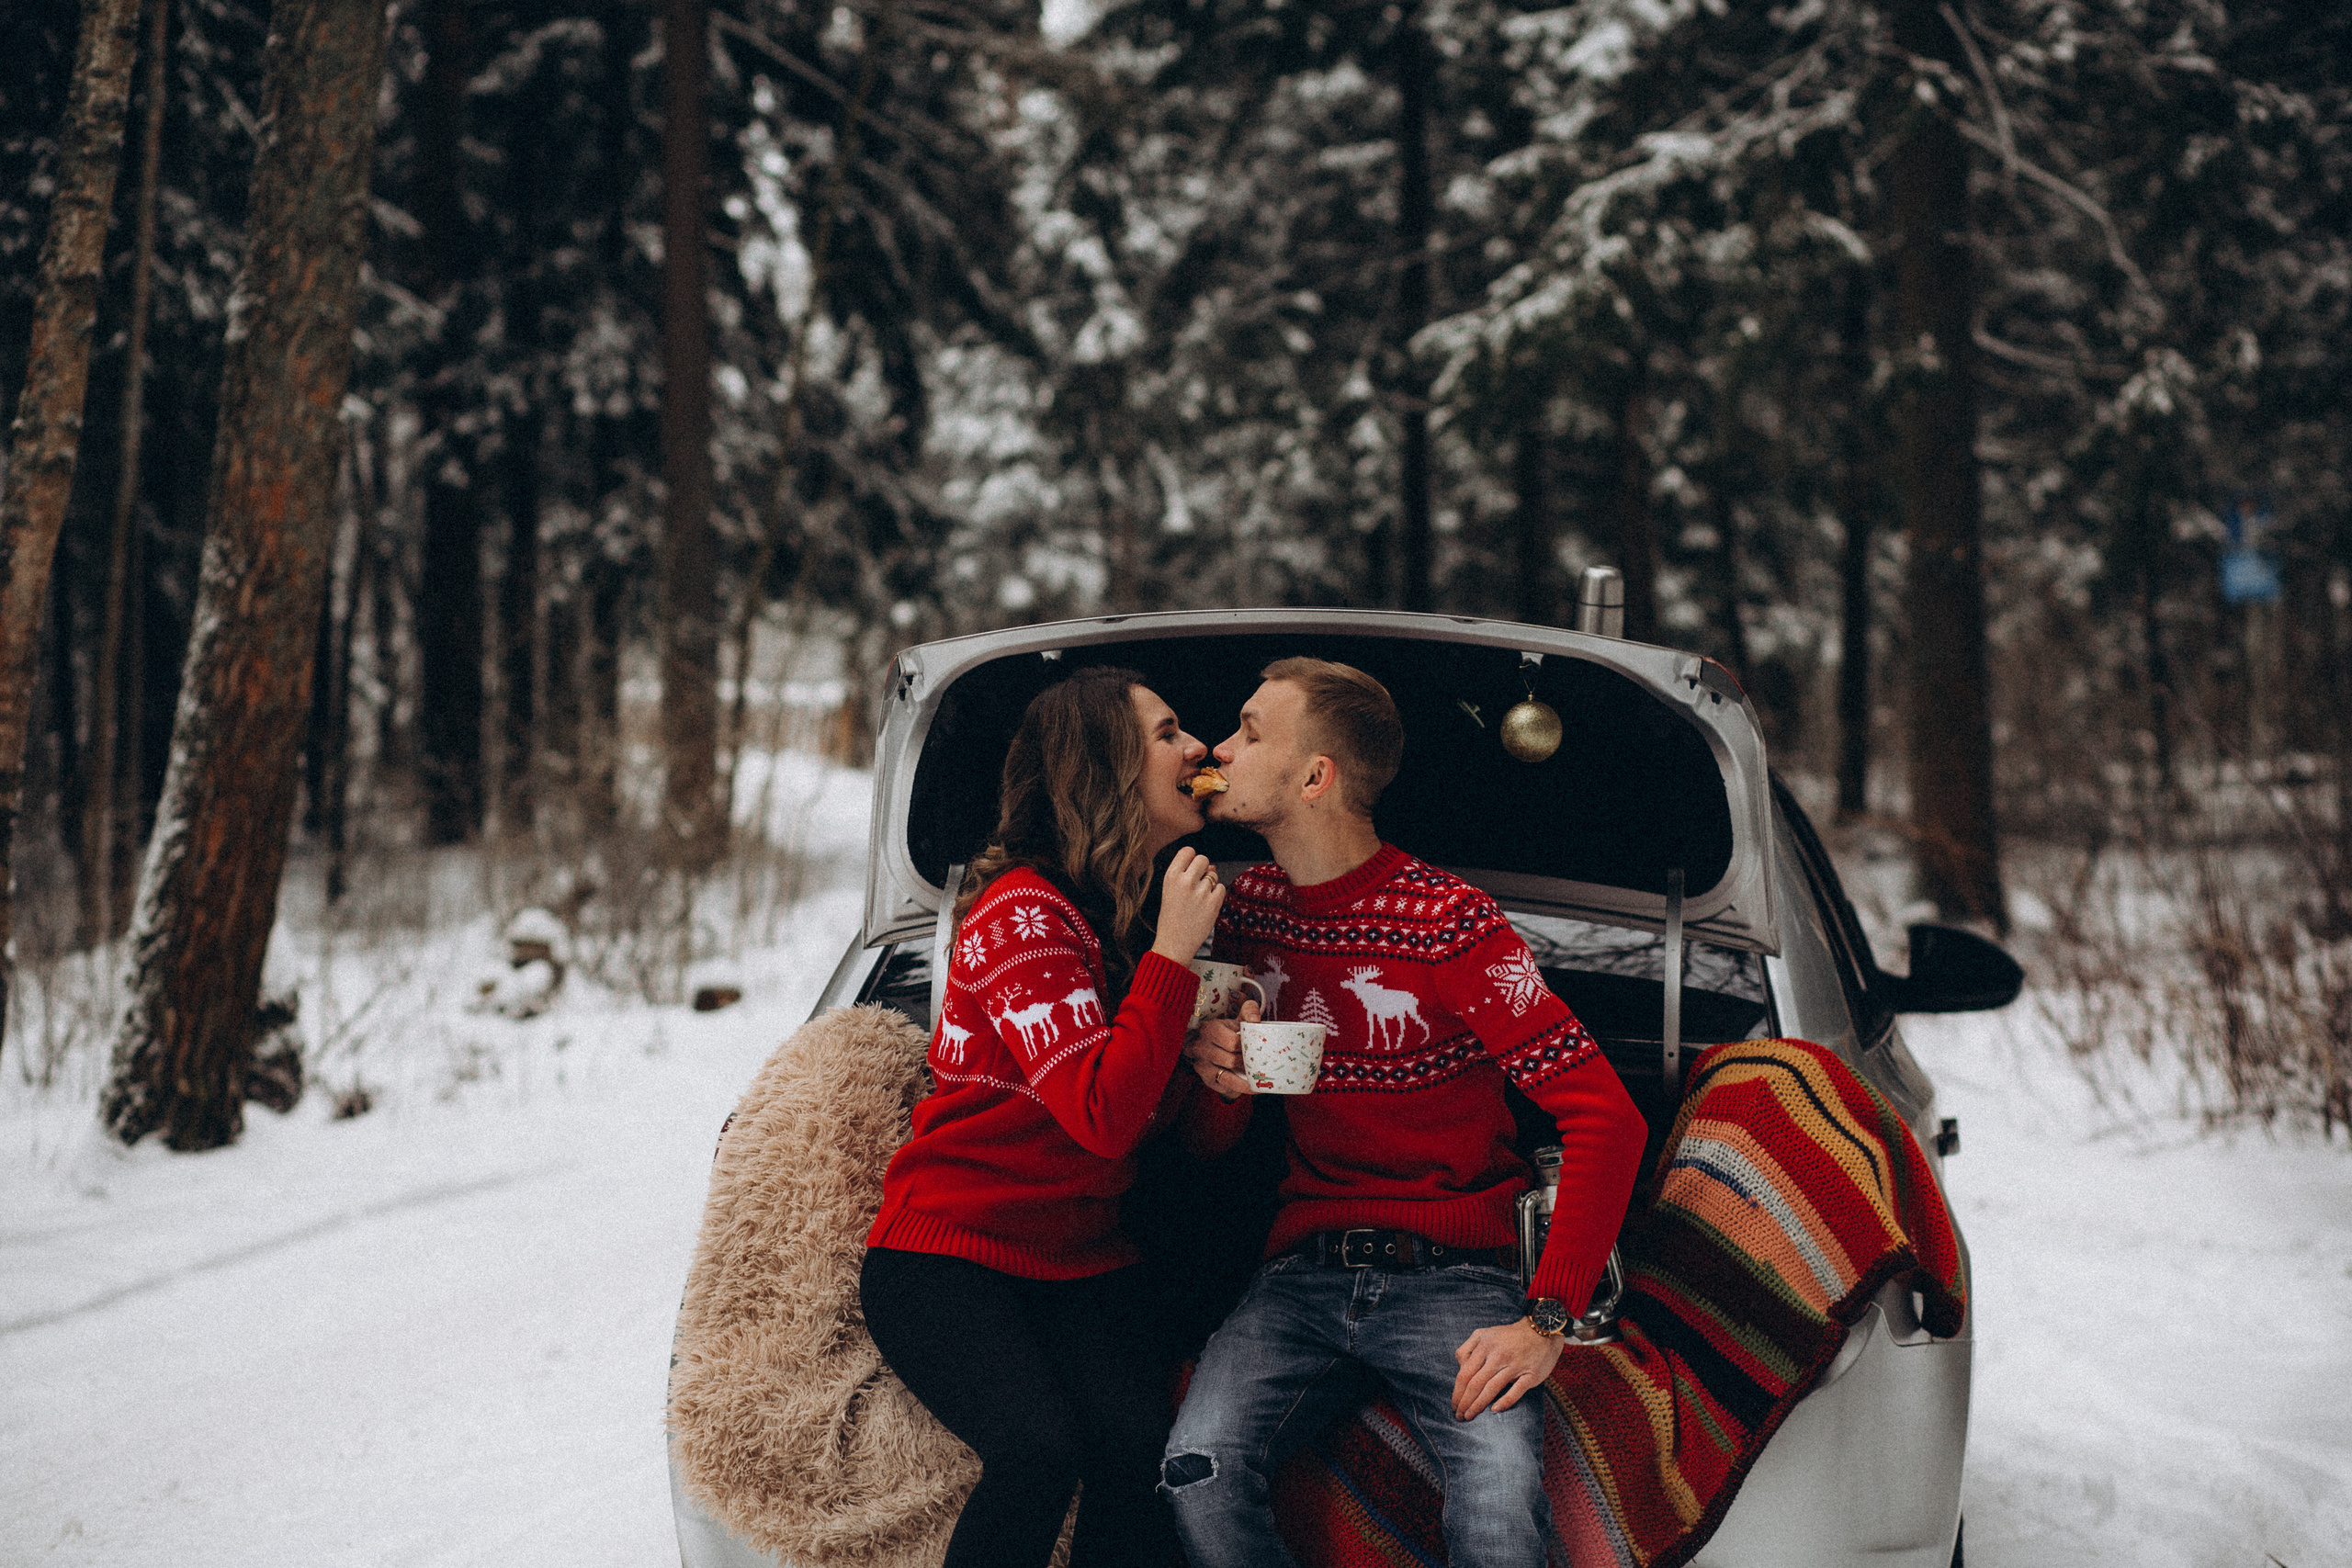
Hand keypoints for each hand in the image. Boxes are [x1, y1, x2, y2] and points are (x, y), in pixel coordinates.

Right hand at [1149, 848, 1225, 963]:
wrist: (1174, 943)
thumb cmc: (1172, 917)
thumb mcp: (1171, 892)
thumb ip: (1188, 875)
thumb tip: (1212, 866)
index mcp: (1171, 876)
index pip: (1188, 851)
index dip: (1192, 859)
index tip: (1190, 869)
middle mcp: (1185, 881)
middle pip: (1203, 859)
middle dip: (1203, 869)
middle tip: (1197, 885)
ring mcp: (1200, 892)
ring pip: (1214, 875)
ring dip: (1210, 884)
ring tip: (1198, 900)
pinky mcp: (1213, 903)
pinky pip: (1221, 888)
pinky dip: (1216, 896)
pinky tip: (1206, 906)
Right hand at [1184, 1000, 1259, 1099]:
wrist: (1215, 1046)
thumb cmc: (1230, 1032)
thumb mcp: (1238, 1020)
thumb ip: (1249, 1012)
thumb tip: (1255, 1019)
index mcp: (1209, 1029)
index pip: (1232, 1042)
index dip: (1247, 1047)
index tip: (1258, 1049)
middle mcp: (1200, 1047)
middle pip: (1230, 1060)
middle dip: (1248, 1064)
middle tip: (1263, 1065)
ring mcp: (1201, 1065)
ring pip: (1227, 1077)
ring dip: (1246, 1079)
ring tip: (1261, 1078)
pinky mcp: (1206, 1079)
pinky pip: (1226, 1086)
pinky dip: (1241, 1088)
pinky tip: (1254, 1087)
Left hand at [1451, 1317, 1565, 1419]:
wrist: (1541, 1330)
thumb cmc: (1508, 1336)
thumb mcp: (1484, 1334)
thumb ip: (1468, 1349)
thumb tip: (1459, 1369)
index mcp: (1484, 1345)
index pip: (1465, 1373)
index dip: (1457, 1392)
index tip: (1454, 1405)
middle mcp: (1498, 1355)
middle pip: (1476, 1383)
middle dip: (1465, 1402)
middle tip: (1459, 1416)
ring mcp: (1515, 1365)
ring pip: (1492, 1388)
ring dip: (1478, 1405)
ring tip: (1470, 1416)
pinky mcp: (1531, 1374)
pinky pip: (1516, 1391)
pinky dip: (1504, 1402)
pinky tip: (1494, 1410)